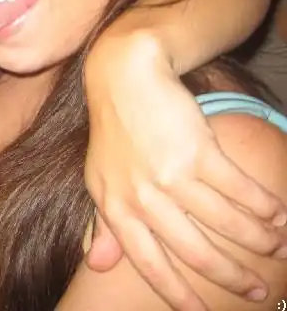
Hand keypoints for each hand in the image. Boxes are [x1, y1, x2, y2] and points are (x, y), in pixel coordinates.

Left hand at [83, 32, 286, 310]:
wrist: (125, 77)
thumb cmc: (115, 132)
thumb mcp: (100, 180)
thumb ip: (103, 224)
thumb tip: (97, 265)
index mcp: (115, 207)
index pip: (149, 264)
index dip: (178, 294)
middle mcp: (141, 196)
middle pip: (195, 252)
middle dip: (232, 276)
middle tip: (258, 291)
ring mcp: (170, 175)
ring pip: (226, 223)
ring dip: (259, 238)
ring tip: (277, 246)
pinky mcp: (198, 151)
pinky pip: (241, 190)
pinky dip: (264, 205)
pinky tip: (278, 213)